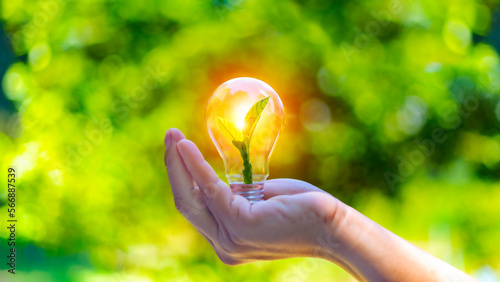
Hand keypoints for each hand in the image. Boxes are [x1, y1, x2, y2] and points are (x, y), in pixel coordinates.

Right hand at [164, 128, 341, 264]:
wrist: (333, 226)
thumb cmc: (302, 209)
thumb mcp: (261, 200)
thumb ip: (239, 195)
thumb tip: (225, 180)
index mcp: (228, 240)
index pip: (195, 209)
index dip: (182, 179)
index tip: (178, 150)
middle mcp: (224, 246)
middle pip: (185, 204)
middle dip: (173, 168)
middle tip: (169, 136)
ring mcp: (231, 240)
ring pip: (191, 198)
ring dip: (179, 162)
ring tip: (173, 135)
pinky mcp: (242, 227)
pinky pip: (211, 190)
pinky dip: (196, 166)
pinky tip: (186, 146)